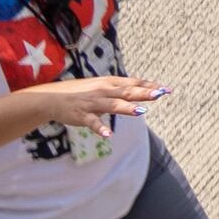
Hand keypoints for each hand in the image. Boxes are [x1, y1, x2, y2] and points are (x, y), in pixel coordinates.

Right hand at [24, 72, 162, 133]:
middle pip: (126, 91)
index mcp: (110, 83)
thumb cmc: (81, 92)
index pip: (133, 83)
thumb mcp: (102, 86)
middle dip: (143, 93)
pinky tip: (109, 135)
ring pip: (112, 104)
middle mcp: (103, 90)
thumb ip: (121, 88)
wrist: (51, 97)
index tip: (166, 89)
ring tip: (141, 112)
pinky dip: (100, 128)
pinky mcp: (81, 115)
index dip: (149, 85)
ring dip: (126, 108)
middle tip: (159, 94)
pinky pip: (92, 122)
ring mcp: (92, 102)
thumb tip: (142, 87)